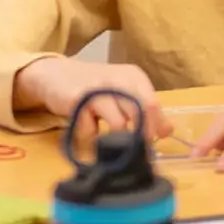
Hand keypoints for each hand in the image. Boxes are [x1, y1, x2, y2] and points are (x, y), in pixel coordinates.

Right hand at [15, 57, 171, 148]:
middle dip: (141, 135)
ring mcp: (96, 89)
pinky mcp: (77, 101)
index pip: (153, 103)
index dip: (156, 125)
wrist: (55, 75)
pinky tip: (87, 125)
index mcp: (133, 76)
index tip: (155, 141)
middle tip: (135, 148)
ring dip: (115, 137)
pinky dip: (91, 135)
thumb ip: (144, 109)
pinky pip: (91, 130)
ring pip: (118, 124)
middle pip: (139, 111)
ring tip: (107, 135)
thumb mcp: (123, 92)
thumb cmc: (96, 87)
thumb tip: (168, 131)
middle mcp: (117, 79)